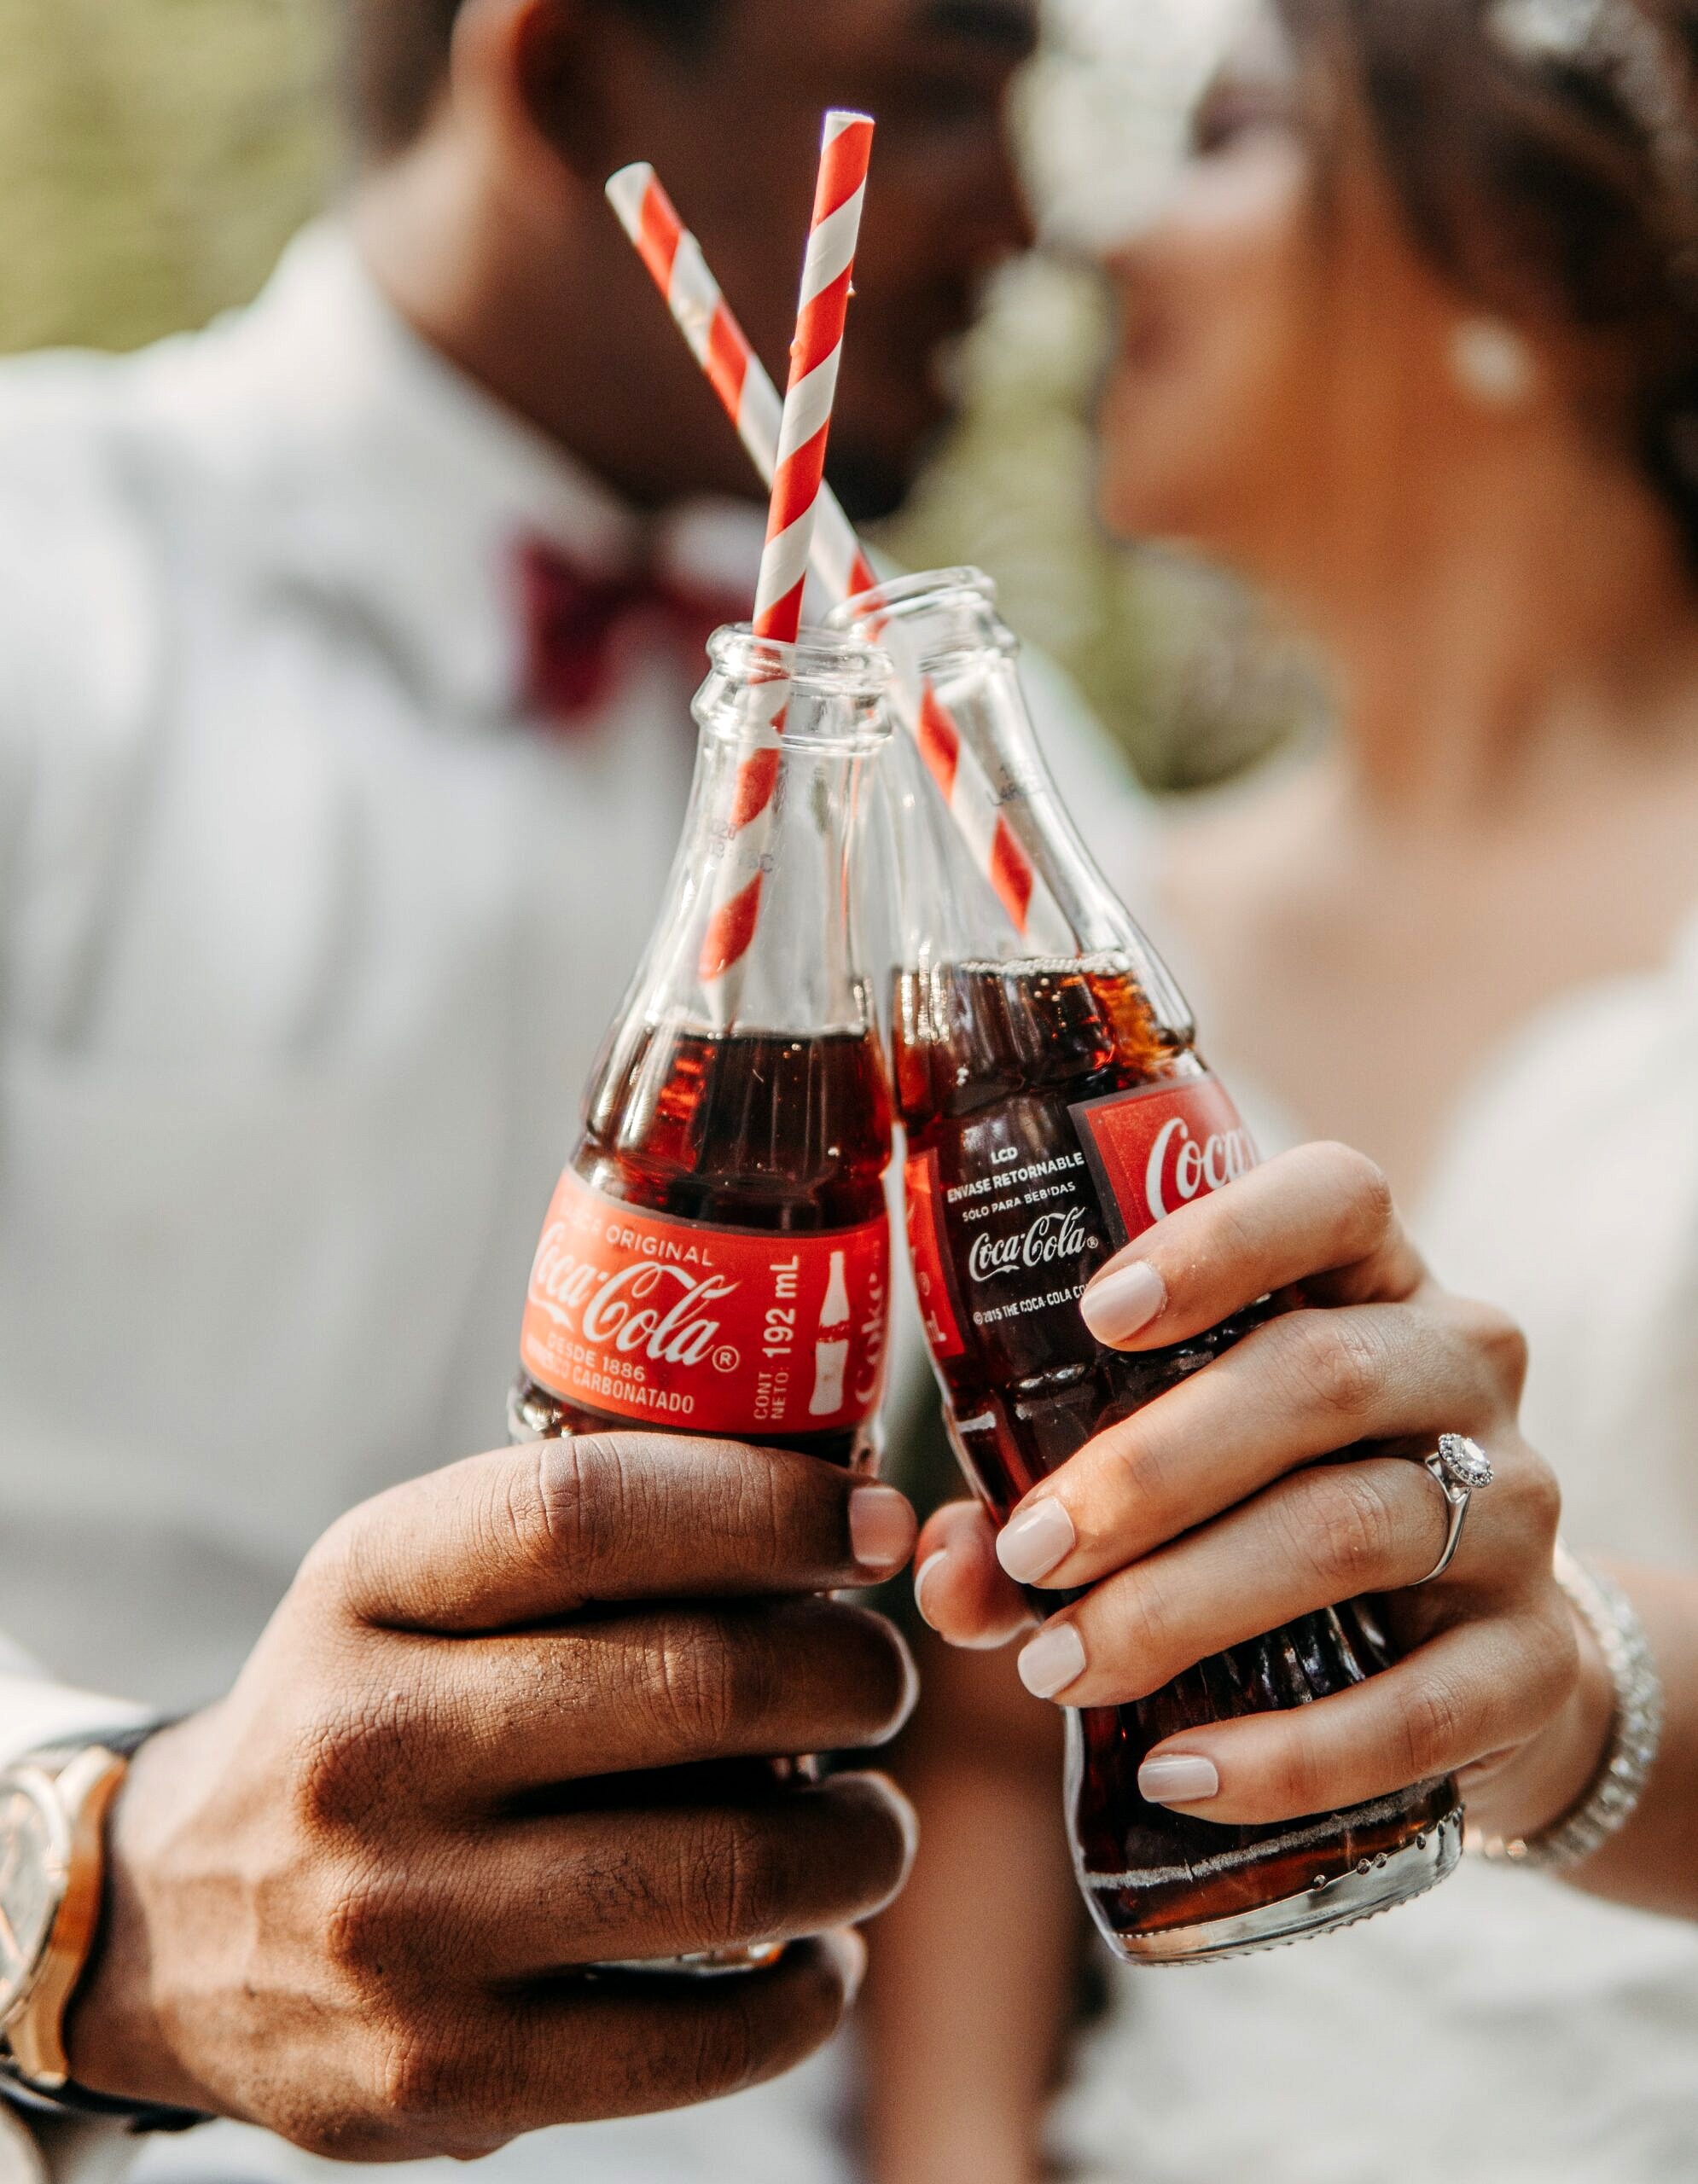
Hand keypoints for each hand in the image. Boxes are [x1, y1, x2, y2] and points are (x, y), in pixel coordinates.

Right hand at [68, 1437, 919, 2156]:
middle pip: (693, 1684)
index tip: (872, 1525)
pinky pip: (692, 2045)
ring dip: (859, 1840)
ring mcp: (399, 1923)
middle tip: (882, 1679)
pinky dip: (807, 2000)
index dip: (764, 1509)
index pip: (585, 1512)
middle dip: (850, 1673)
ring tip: (872, 1821)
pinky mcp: (440, 2075)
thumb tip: (840, 1516)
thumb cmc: (366, 1708)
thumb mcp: (405, 1579)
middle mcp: (368, 1746)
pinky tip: (823, 1954)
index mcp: (366, 1586)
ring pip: (724, 1869)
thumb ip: (577, 1536)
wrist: (176, 1923)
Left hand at [914, 1143, 1608, 1839]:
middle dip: (1151, 1468)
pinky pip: (1415, 1709)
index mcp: (1374, 1282)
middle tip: (1029, 1550)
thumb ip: (1050, 1502)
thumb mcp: (1182, 1476)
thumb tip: (943, 1565)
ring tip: (1059, 1667)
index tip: (1098, 1314)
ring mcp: (1515, 1514)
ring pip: (1352, 1532)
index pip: (1334, 1198)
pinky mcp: (1534, 1664)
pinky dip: (1284, 1752)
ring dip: (1184, 1605)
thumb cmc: (1279, 1523)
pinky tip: (1177, 1774)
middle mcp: (1461, 1371)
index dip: (1221, 1241)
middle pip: (1320, 1378)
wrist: (1479, 1670)